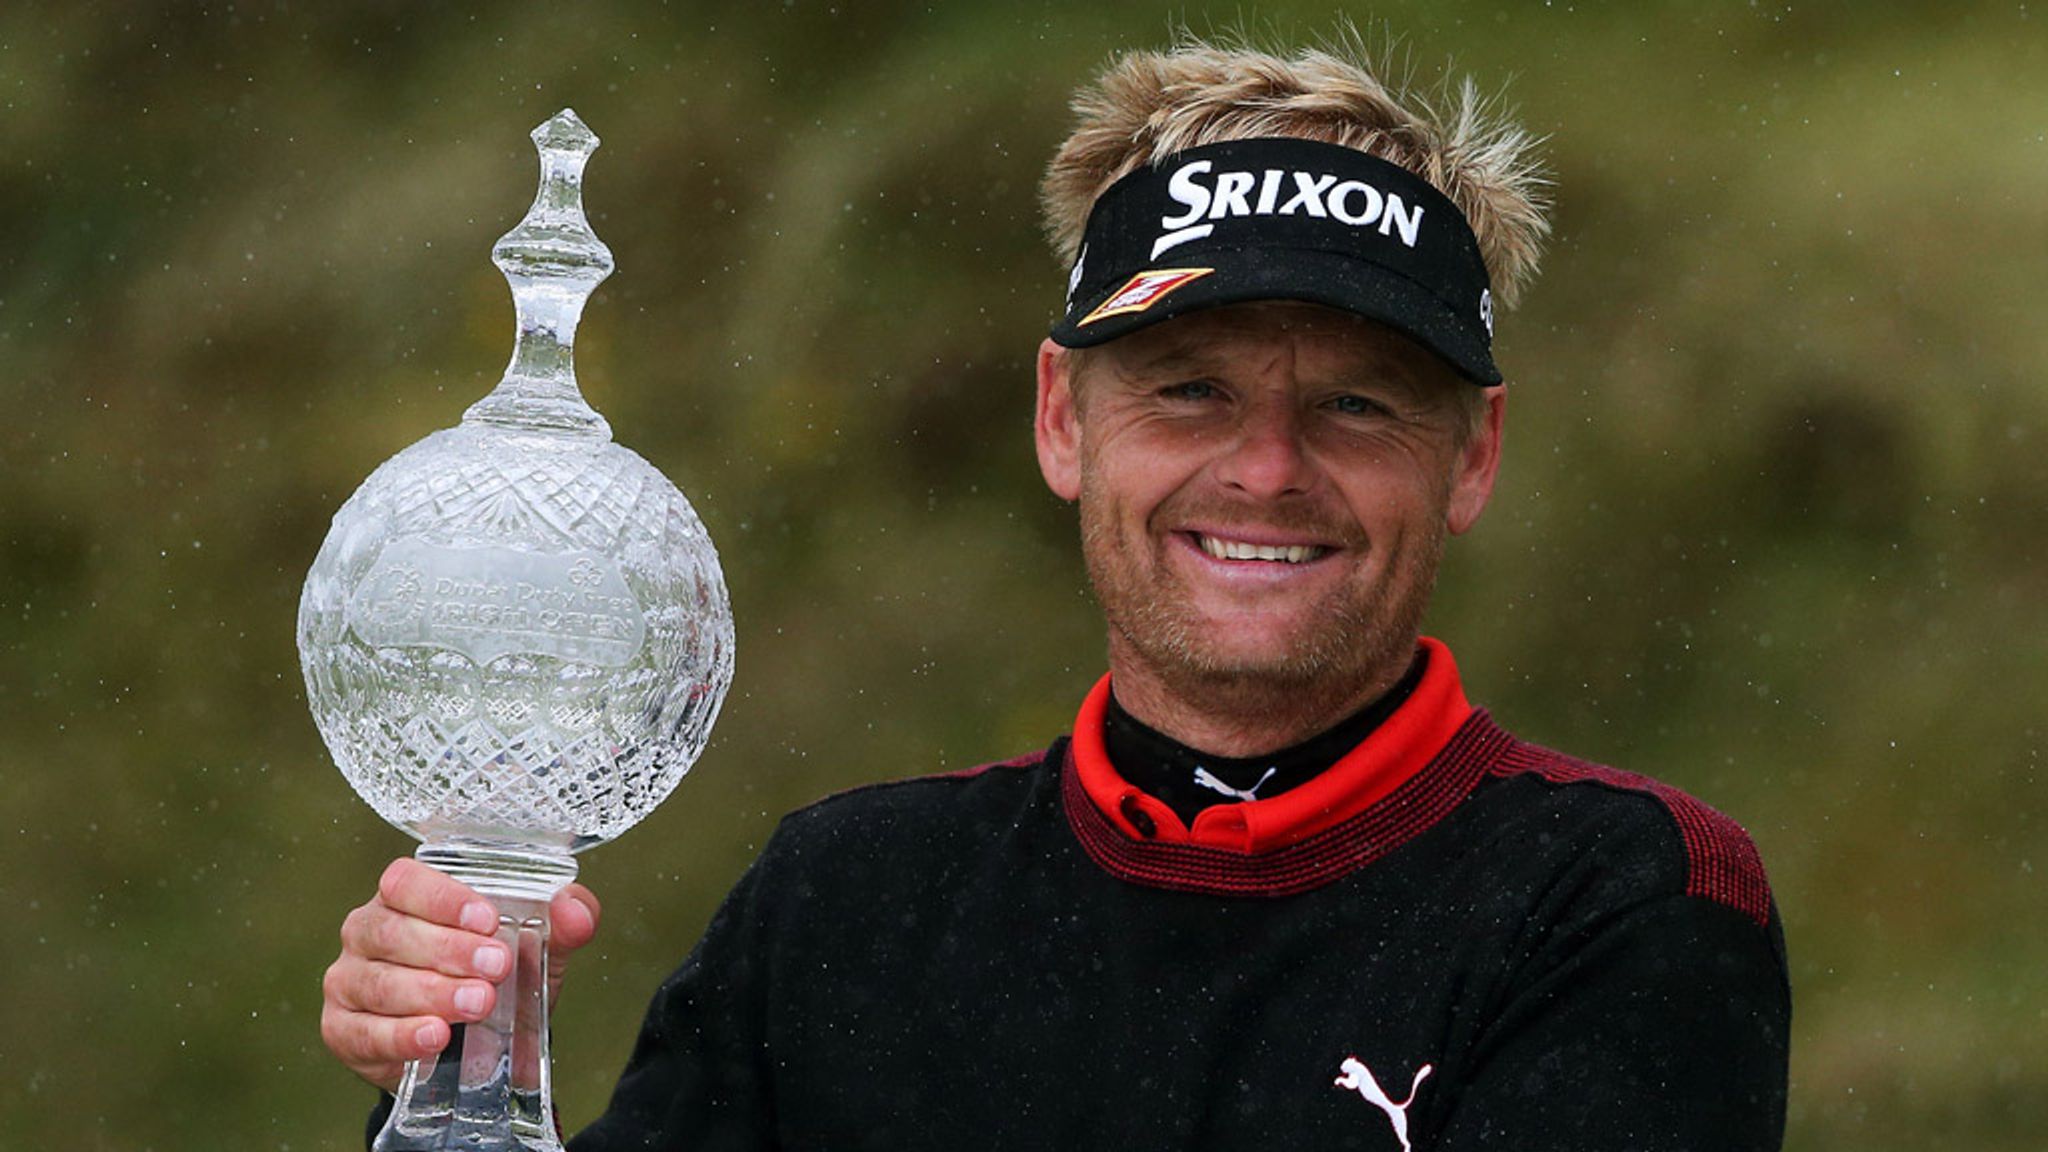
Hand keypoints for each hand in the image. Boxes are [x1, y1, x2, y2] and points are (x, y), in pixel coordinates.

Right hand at [320, 856, 601, 1092]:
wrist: (473, 1047)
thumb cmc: (494, 978)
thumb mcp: (535, 948)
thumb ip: (560, 923)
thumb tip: (574, 909)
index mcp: (407, 897)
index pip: (405, 881)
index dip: (443, 898)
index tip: (487, 919)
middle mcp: (368, 931)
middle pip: (391, 930)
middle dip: (447, 950)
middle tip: (495, 968)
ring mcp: (349, 980)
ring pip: (378, 982)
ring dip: (430, 994)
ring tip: (476, 1005)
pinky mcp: (342, 1029)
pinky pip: (362, 1032)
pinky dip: (400, 1036)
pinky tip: (433, 1037)